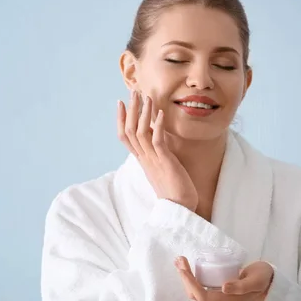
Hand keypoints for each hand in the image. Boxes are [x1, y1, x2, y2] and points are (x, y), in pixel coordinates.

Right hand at [117, 91, 197, 211]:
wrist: (180, 209)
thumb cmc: (174, 190)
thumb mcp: (162, 168)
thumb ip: (157, 154)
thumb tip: (157, 139)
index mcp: (142, 160)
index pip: (125, 137)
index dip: (121, 119)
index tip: (121, 102)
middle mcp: (144, 159)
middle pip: (130, 131)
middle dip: (130, 110)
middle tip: (132, 92)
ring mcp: (153, 160)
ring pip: (140, 133)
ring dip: (143, 113)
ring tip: (146, 97)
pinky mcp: (165, 162)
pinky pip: (158, 141)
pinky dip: (158, 125)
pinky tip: (161, 112)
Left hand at [174, 257, 273, 300]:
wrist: (270, 280)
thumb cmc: (263, 278)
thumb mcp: (255, 280)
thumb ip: (241, 285)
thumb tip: (224, 288)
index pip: (202, 295)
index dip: (190, 283)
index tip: (183, 267)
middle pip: (195, 294)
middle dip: (184, 278)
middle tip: (179, 259)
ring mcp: (219, 297)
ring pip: (196, 291)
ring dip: (186, 277)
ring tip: (180, 261)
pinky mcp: (219, 291)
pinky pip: (201, 287)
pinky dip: (192, 277)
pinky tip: (188, 267)